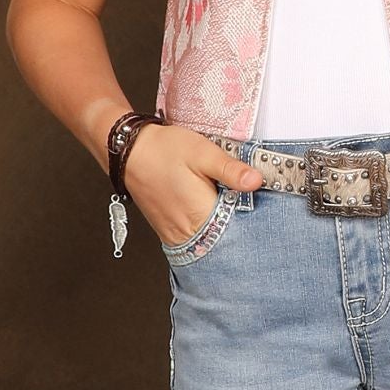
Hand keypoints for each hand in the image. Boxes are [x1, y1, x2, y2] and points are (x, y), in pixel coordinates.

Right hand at [125, 123, 263, 245]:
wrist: (129, 152)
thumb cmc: (164, 150)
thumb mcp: (203, 153)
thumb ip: (231, 170)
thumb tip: (257, 181)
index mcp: (201, 216)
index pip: (241, 230)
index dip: (253, 215)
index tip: (260, 199)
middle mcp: (189, 233)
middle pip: (227, 238)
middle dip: (239, 220)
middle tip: (243, 196)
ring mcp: (177, 237)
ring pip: (212, 239)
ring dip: (223, 223)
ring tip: (224, 199)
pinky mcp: (171, 234)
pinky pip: (197, 237)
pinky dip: (208, 225)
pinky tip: (209, 206)